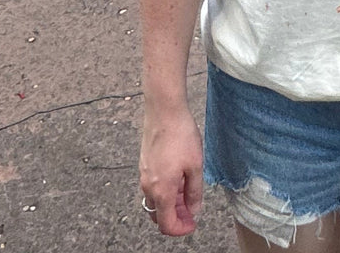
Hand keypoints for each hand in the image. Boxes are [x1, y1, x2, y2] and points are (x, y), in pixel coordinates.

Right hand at [140, 108, 203, 235]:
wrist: (164, 111)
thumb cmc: (181, 135)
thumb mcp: (195, 165)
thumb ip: (194, 192)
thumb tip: (194, 210)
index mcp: (161, 191)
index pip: (166, 224)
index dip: (181, 229)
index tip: (193, 224)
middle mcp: (148, 186)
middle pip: (159, 215)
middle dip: (176, 217)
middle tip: (192, 212)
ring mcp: (144, 175)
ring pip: (155, 200)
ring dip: (171, 204)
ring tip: (188, 195)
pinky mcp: (145, 164)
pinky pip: (153, 187)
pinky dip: (165, 191)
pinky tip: (179, 180)